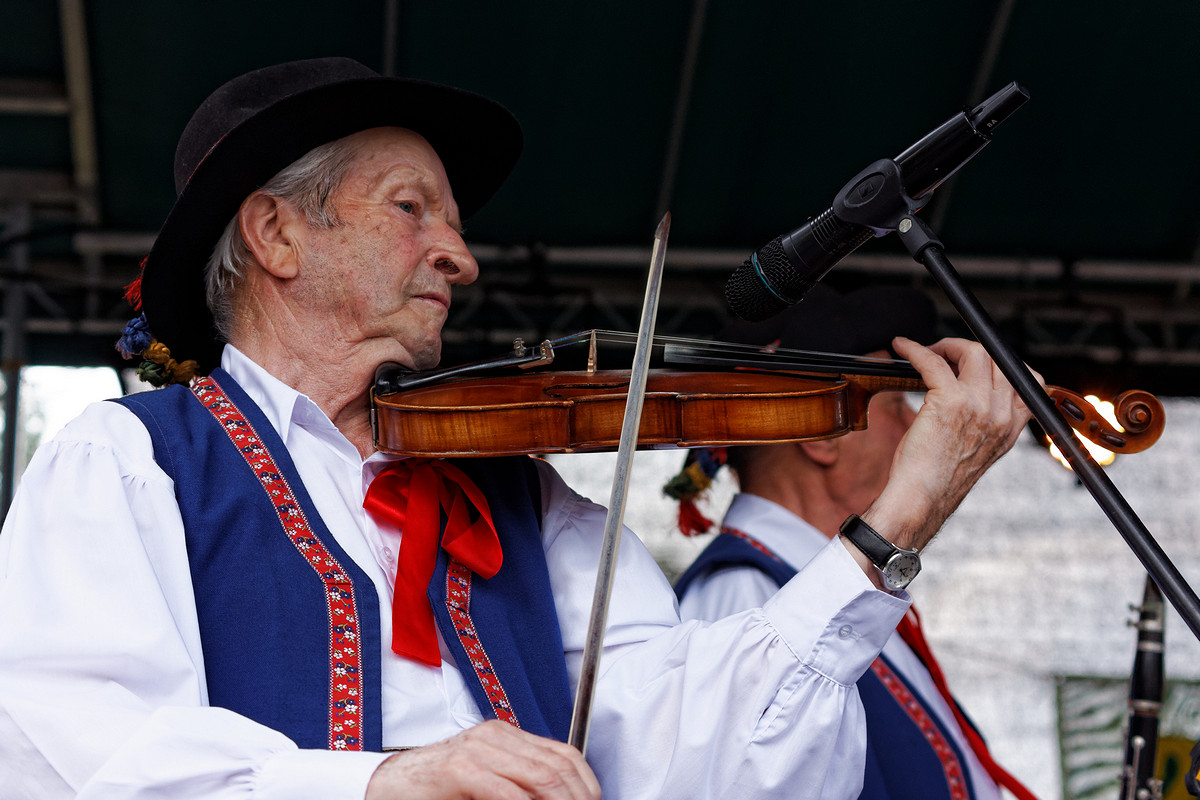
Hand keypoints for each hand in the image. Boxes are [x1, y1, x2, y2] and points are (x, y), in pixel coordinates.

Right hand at [365, 720, 600, 799]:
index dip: (585, 784)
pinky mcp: (458, 769)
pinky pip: (505, 791)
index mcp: (506, 735)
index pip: (564, 755)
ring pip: (538, 777)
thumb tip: (559, 798)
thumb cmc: (437, 789)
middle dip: (576, 798)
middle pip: (556, 767)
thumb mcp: (490, 783)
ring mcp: (477, 749)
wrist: (387, 785)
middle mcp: (495, 735)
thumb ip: (521, 786)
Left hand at [861, 336, 1037, 553]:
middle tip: (944, 354)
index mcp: (1012, 426)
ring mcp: (978, 406)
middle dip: (969, 349)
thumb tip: (973, 394)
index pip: (1029, 380)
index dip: (1002, 363)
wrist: (923, 498)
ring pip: (973, 353)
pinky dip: (916, 350)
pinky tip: (903, 347)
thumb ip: (986, 423)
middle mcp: (1001, 414)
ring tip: (927, 351)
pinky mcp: (949, 402)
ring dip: (946, 345)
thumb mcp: (980, 450)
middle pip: (998, 358)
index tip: (976, 362)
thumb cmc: (940, 478)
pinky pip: (934, 361)